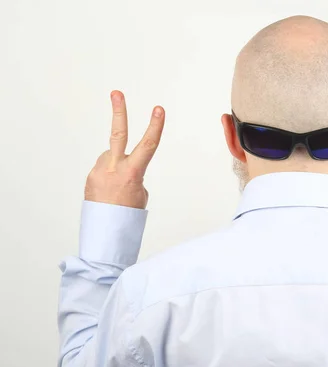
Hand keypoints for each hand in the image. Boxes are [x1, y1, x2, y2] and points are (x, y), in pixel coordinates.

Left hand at [84, 91, 164, 208]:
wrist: (106, 234)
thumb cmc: (128, 218)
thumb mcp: (140, 195)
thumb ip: (133, 173)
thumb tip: (121, 164)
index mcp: (131, 173)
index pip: (148, 145)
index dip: (155, 126)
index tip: (158, 109)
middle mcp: (113, 168)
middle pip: (118, 134)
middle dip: (119, 112)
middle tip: (116, 93)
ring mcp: (99, 171)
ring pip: (112, 157)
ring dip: (119, 167)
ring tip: (119, 188)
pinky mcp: (91, 177)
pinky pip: (105, 169)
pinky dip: (111, 177)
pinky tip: (111, 192)